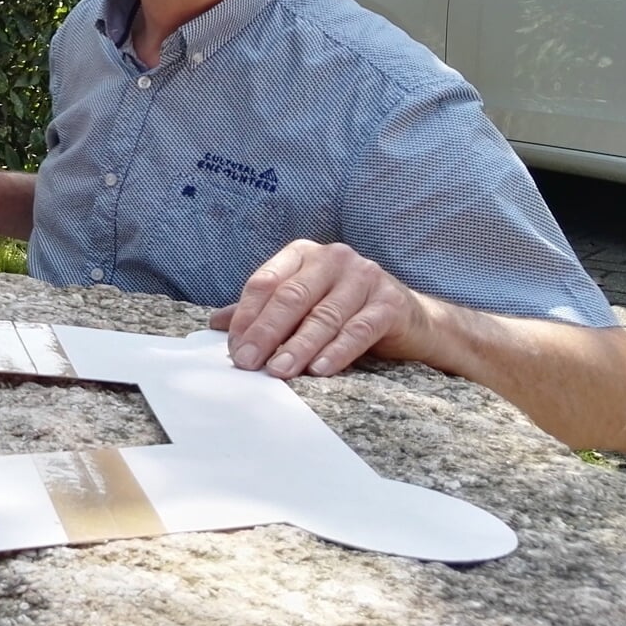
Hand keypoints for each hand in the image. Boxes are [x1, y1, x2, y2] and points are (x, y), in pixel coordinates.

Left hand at [210, 239, 432, 378]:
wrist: (411, 320)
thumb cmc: (344, 311)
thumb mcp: (301, 306)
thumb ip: (260, 311)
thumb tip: (213, 323)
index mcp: (303, 254)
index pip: (266, 282)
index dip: (247, 316)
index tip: (233, 348)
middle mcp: (333, 258)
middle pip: (291, 297)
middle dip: (266, 333)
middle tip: (247, 363)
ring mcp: (365, 277)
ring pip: (323, 316)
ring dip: (297, 347)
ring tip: (278, 371)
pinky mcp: (390, 302)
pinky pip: (358, 329)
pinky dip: (337, 351)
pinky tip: (319, 369)